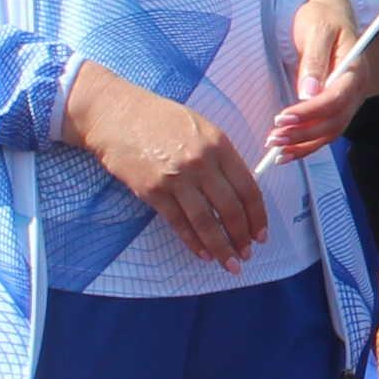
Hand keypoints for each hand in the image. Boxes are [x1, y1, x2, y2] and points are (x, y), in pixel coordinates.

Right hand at [65, 63, 270, 268]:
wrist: (117, 115)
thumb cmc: (161, 119)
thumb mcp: (201, 128)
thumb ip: (222, 157)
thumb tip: (240, 192)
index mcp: (219, 145)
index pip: (248, 189)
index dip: (257, 216)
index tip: (261, 233)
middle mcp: (201, 163)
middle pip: (230, 210)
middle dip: (242, 237)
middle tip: (247, 253)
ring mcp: (176, 179)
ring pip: (206, 222)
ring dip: (221, 247)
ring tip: (231, 263)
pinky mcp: (152, 192)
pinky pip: (179, 223)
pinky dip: (193, 242)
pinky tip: (204, 254)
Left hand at [266, 0, 370, 158]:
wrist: (329, 14)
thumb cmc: (323, 17)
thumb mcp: (316, 29)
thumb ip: (314, 60)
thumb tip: (307, 92)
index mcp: (356, 69)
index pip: (336, 99)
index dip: (310, 112)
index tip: (283, 118)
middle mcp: (356, 90)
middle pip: (334, 121)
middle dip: (303, 134)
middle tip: (273, 138)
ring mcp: (348, 101)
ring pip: (329, 132)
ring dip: (303, 144)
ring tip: (275, 150)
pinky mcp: (335, 107)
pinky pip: (324, 131)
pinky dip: (306, 144)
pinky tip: (286, 152)